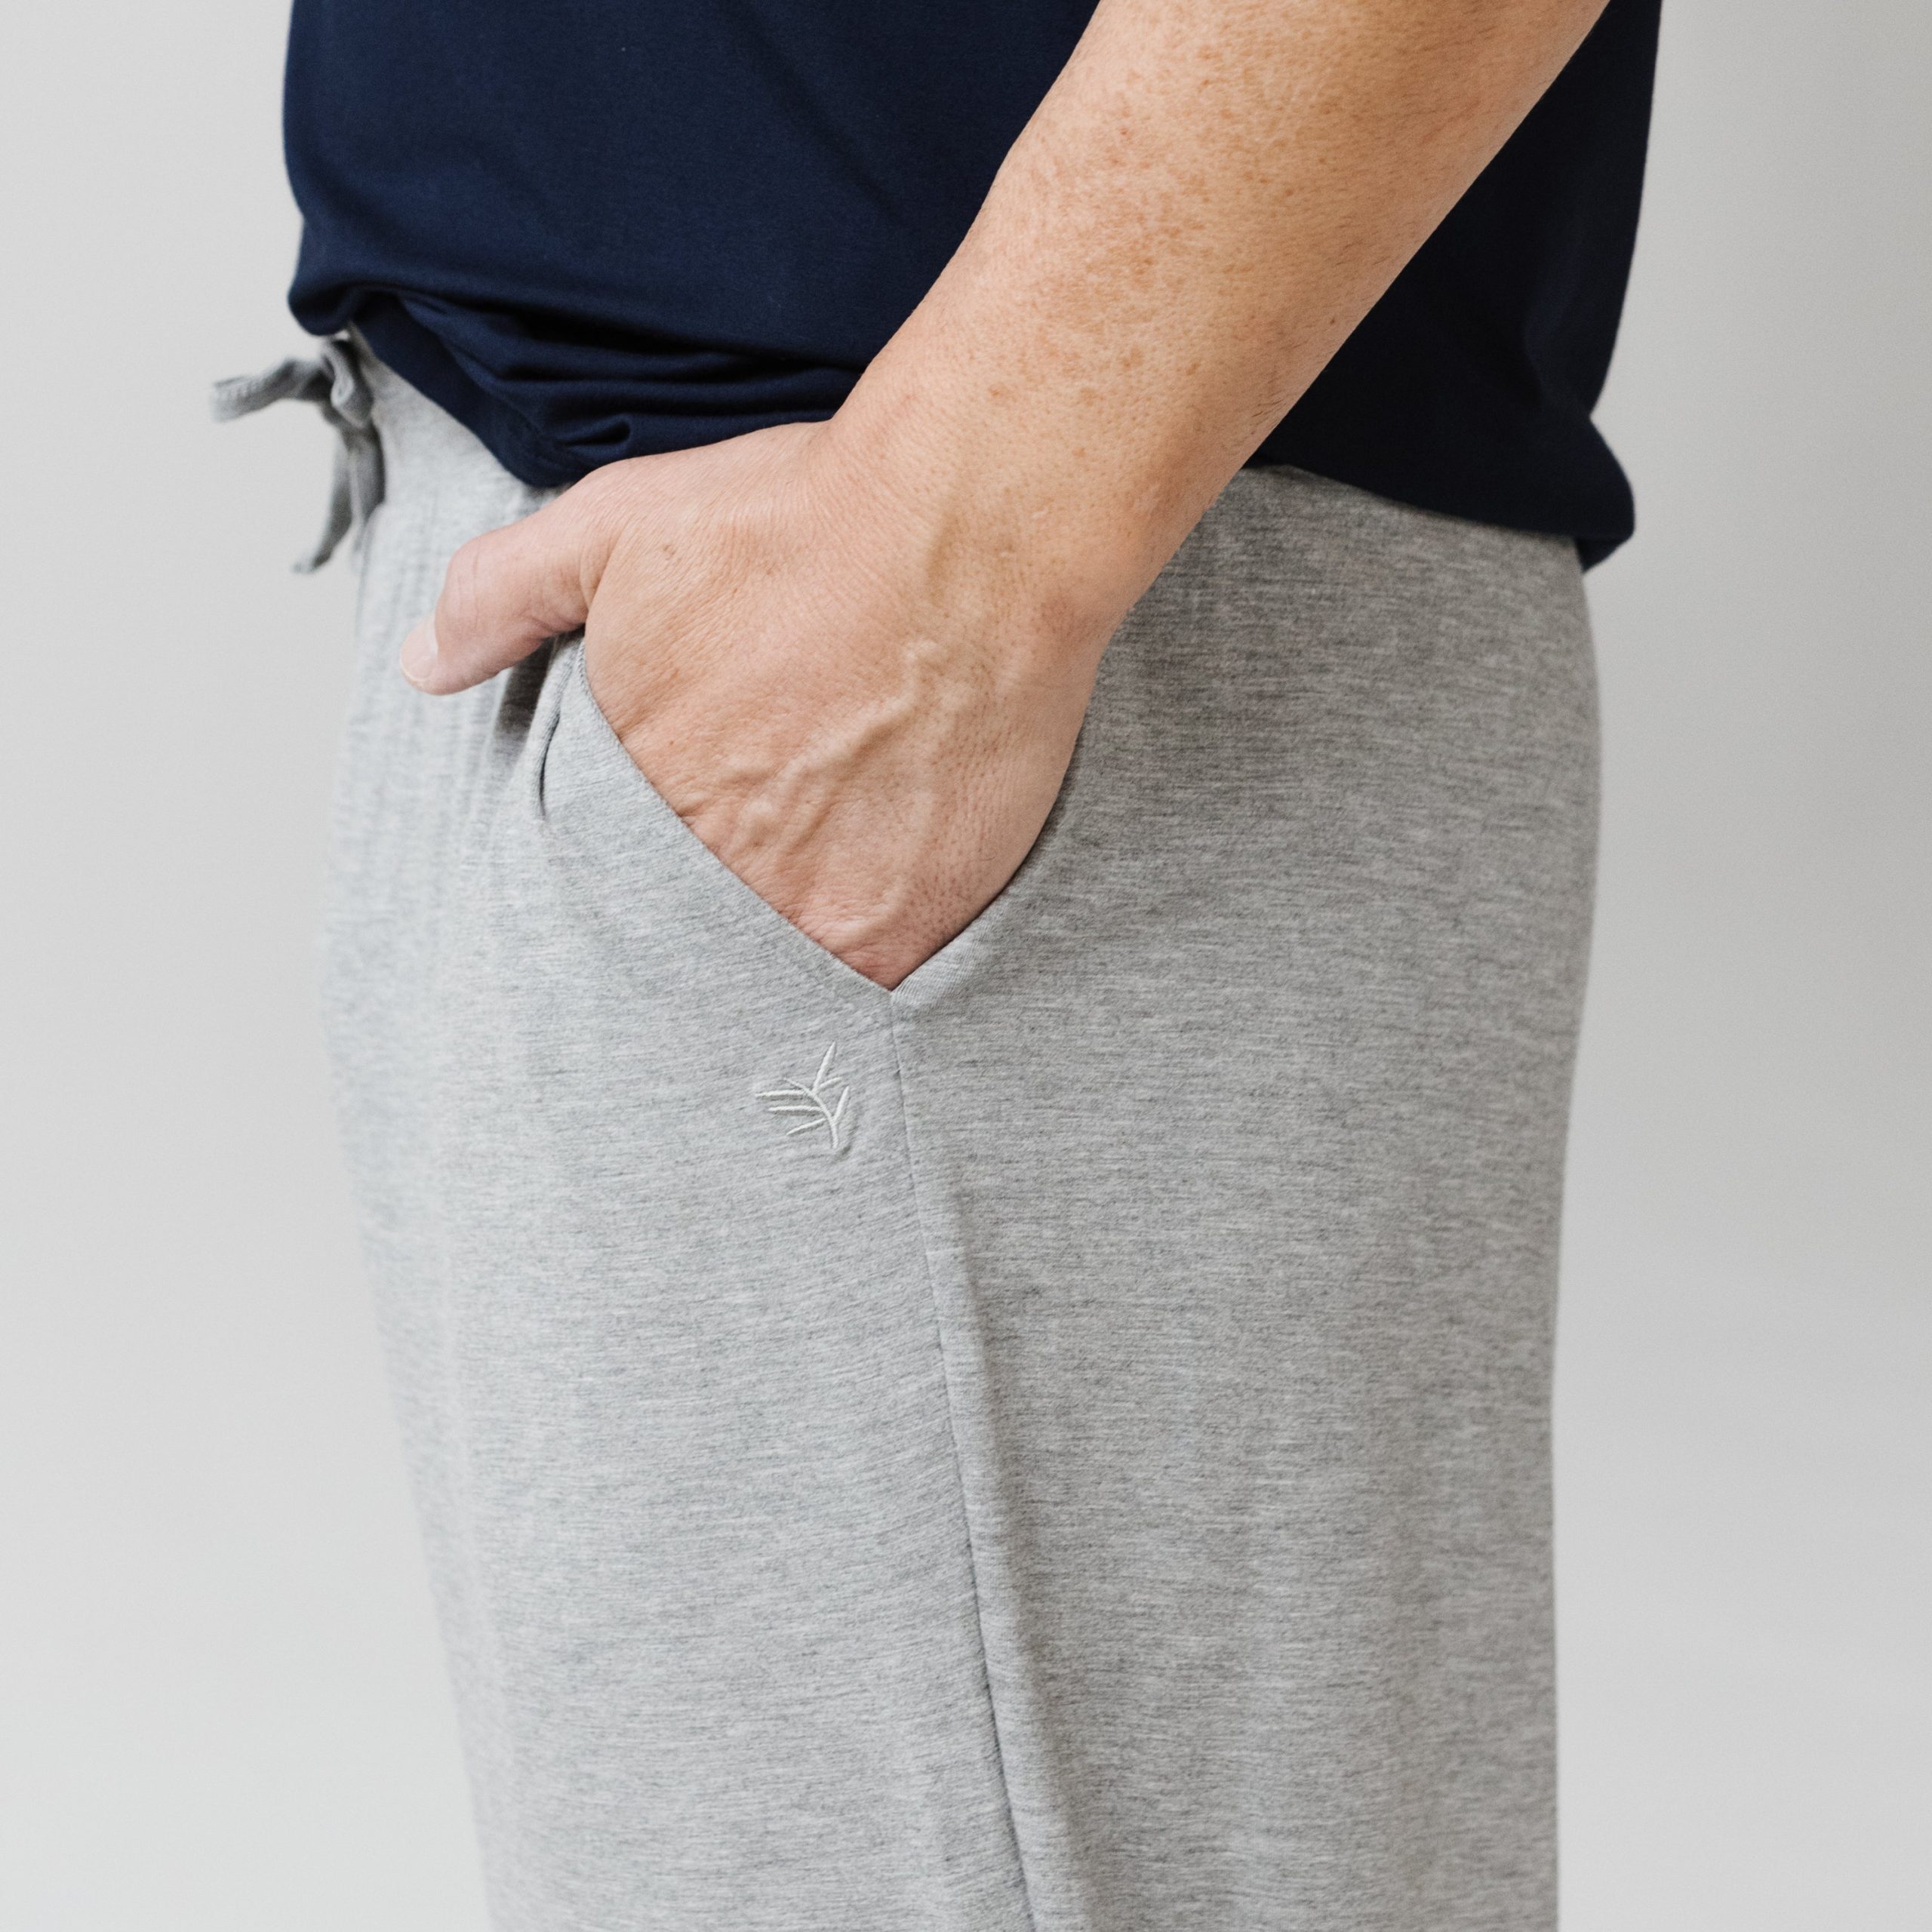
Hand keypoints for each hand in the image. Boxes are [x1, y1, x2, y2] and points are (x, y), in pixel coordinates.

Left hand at [400, 419, 1110, 987]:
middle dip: (714, 901)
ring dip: (790, 935)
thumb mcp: (619, 526)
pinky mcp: (913, 926)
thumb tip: (425, 661)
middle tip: (760, 849)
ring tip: (821, 876)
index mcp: (637, 794)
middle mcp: (720, 870)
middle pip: (691, 932)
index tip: (678, 835)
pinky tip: (885, 890)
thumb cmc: (808, 525)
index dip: (634, 864)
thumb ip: (504, 594)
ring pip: (779, 965)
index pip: (601, 880)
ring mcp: (819, 911)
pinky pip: (873, 984)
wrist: (971, 532)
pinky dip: (870, 951)